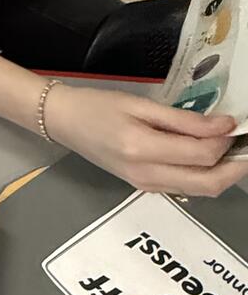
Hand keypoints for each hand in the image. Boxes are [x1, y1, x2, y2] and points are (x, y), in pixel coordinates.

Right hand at [47, 84, 243, 196]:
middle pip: (209, 183)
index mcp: (142, 150)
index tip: (235, 122)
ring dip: (224, 173)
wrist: (63, 121)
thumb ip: (183, 119)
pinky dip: (205, 174)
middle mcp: (146, 175)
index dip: (225, 140)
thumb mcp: (140, 105)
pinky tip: (208, 155)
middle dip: (236, 166)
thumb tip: (224, 126)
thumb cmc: (97, 106)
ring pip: (201, 190)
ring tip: (233, 149)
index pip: (201, 155)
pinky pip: (185, 186)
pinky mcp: (144, 186)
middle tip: (245, 144)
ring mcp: (145, 185)